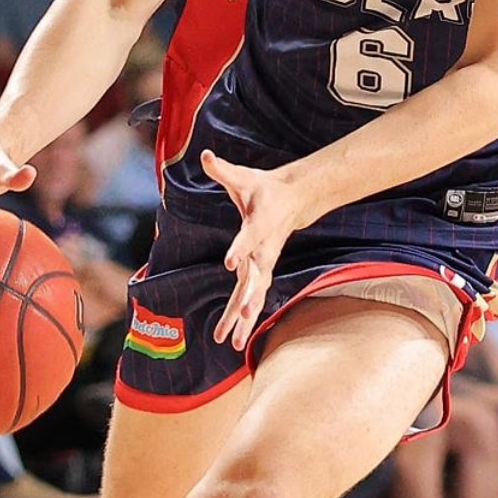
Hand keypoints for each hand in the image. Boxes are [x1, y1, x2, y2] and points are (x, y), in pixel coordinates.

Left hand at [203, 149, 306, 352]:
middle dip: (248, 299)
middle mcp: (263, 251)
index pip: (247, 239)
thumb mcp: (242, 177)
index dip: (239, 249)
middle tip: (240, 317)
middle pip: (255, 279)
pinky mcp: (261, 272)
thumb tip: (205, 155)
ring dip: (242, 320)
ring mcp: (264, 264)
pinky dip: (241, 319)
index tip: (229, 263)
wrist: (292, 200)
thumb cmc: (263, 188)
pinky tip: (232, 340)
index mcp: (258, 227)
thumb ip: (222, 169)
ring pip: (253, 297)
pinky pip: (250, 299)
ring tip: (231, 343)